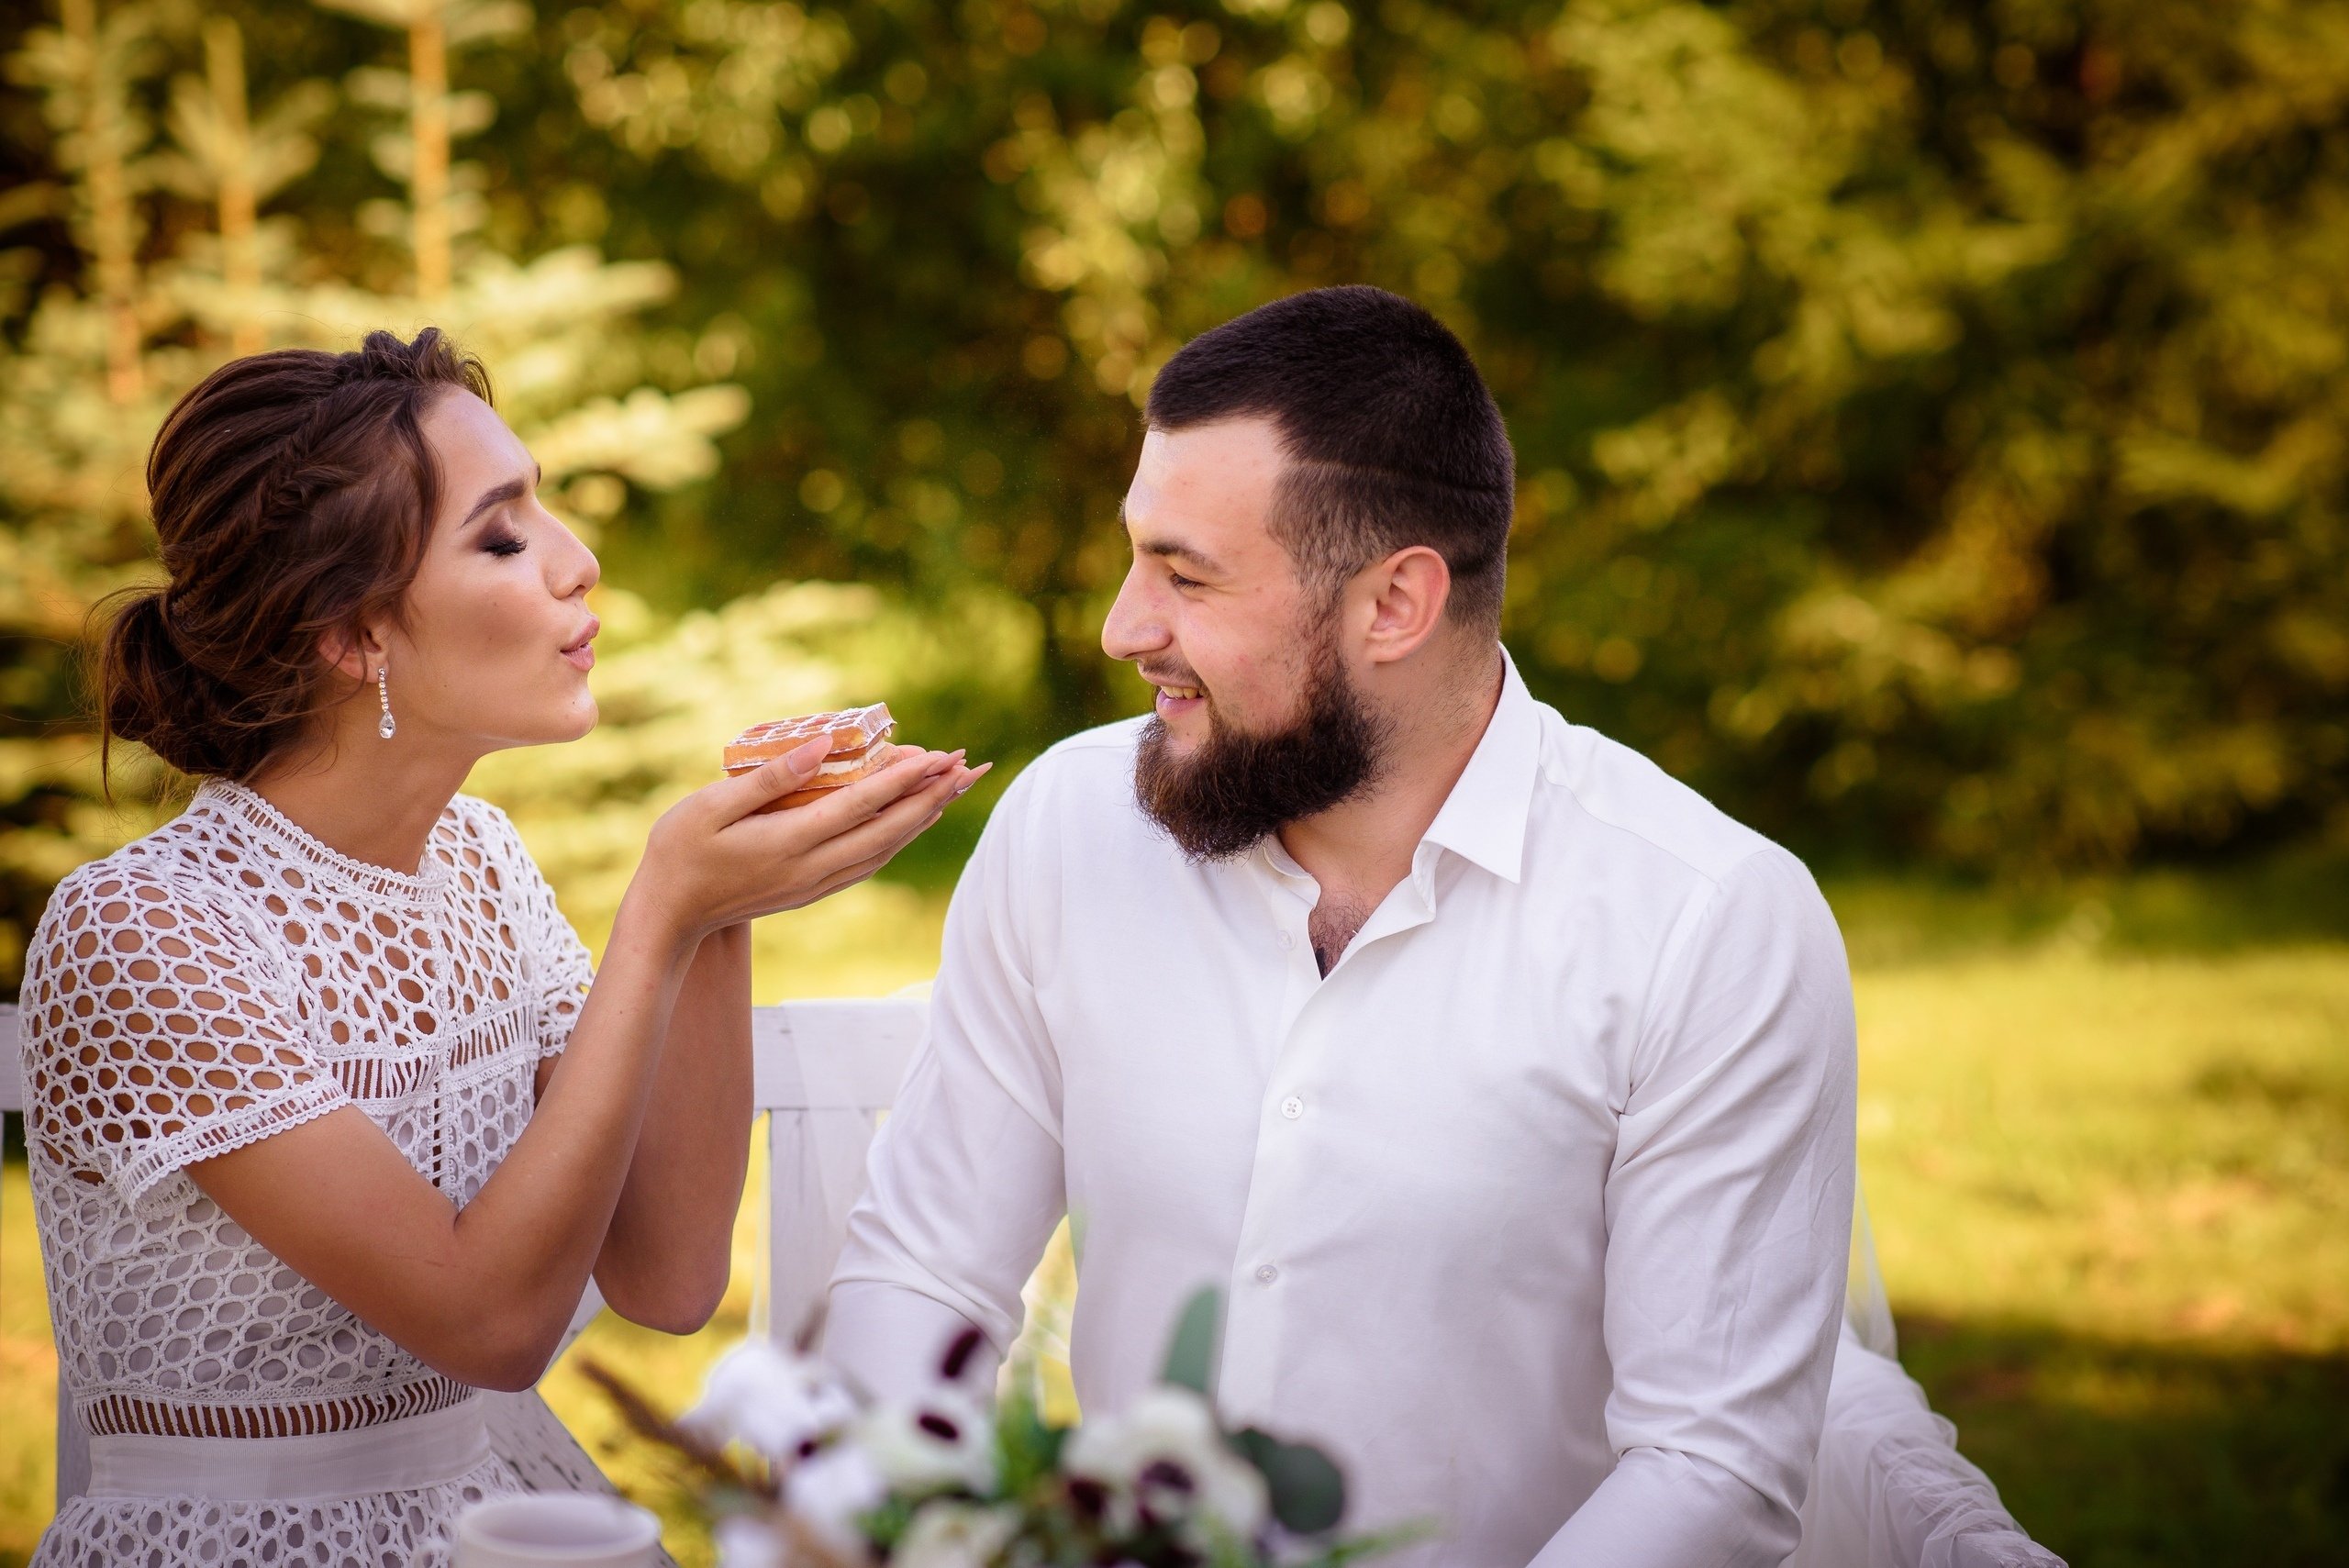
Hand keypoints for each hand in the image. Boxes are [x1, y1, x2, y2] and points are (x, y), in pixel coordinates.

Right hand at [624, 735, 987, 944]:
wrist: (669, 916)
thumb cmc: (679, 851)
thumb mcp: (710, 806)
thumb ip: (770, 779)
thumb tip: (821, 746)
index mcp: (789, 842)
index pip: (861, 805)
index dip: (903, 779)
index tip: (937, 755)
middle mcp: (812, 868)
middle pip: (887, 830)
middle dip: (931, 797)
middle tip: (967, 767)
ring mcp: (816, 884)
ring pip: (885, 850)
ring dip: (922, 819)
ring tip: (952, 789)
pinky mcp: (813, 891)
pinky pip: (869, 863)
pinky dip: (898, 839)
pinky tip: (911, 823)